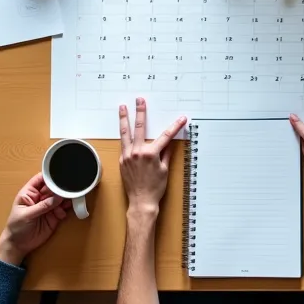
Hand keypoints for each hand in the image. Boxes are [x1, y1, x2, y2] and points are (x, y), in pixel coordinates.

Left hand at [0, 173, 70, 265]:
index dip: (49, 176)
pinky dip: (65, 209)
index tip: (60, 175)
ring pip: (59, 198)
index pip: (40, 180)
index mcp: (29, 193)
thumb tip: (57, 198)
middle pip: (53, 188)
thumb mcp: (26, 215)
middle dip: (60, 188)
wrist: (18, 245)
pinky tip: (63, 212)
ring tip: (68, 201)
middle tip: (68, 190)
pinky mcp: (54, 217)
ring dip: (65, 199)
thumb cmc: (16, 226)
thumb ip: (42, 206)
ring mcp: (48, 207)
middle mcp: (40, 198)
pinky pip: (62, 210)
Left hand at [119, 97, 186, 214]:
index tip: (181, 118)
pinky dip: (124, 135)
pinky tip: (123, 128)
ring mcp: (127, 155)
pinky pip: (123, 144)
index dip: (175, 126)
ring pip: (125, 133)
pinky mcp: (122, 160)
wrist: (141, 202)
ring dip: (124, 119)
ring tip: (122, 107)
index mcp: (150, 153)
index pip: (165, 136)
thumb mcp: (165, 169)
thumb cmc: (155, 188)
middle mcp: (137, 152)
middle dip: (140, 112)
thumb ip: (166, 153)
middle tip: (140, 101)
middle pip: (139, 127)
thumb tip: (169, 142)